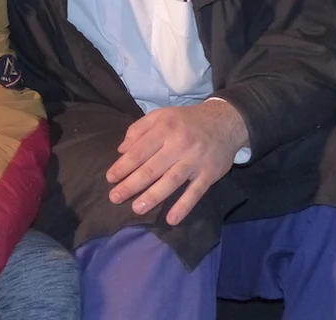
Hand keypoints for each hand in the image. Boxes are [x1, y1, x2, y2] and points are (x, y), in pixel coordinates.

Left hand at [105, 101, 248, 225]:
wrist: (225, 122)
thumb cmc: (186, 121)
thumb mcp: (161, 115)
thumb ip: (138, 129)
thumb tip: (121, 150)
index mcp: (164, 129)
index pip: (139, 151)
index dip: (123, 166)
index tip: (110, 178)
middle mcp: (179, 145)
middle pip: (151, 168)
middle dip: (131, 185)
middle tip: (115, 198)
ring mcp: (195, 161)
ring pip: (171, 181)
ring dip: (152, 197)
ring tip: (136, 209)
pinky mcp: (209, 174)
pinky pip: (195, 193)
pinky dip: (183, 206)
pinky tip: (171, 219)